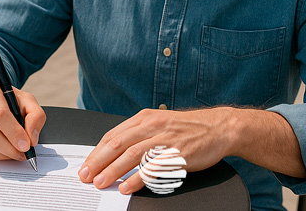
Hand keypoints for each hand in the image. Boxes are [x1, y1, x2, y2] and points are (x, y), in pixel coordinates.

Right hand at [0, 74, 45, 161]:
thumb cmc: (10, 102)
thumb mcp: (28, 101)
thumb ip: (36, 116)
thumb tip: (31, 139)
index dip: (14, 133)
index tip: (26, 145)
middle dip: (10, 148)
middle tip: (23, 153)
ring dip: (3, 155)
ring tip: (16, 153)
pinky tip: (4, 151)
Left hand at [78, 108, 237, 193]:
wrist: (219, 127)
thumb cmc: (188, 129)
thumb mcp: (160, 124)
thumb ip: (139, 135)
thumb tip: (114, 152)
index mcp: (145, 118)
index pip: (113, 135)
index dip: (96, 152)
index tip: (85, 166)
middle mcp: (152, 126)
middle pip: (118, 143)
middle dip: (98, 161)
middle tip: (85, 176)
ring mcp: (165, 139)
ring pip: (132, 154)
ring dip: (113, 170)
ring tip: (101, 183)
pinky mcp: (177, 153)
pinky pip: (153, 167)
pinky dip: (137, 178)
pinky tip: (127, 187)